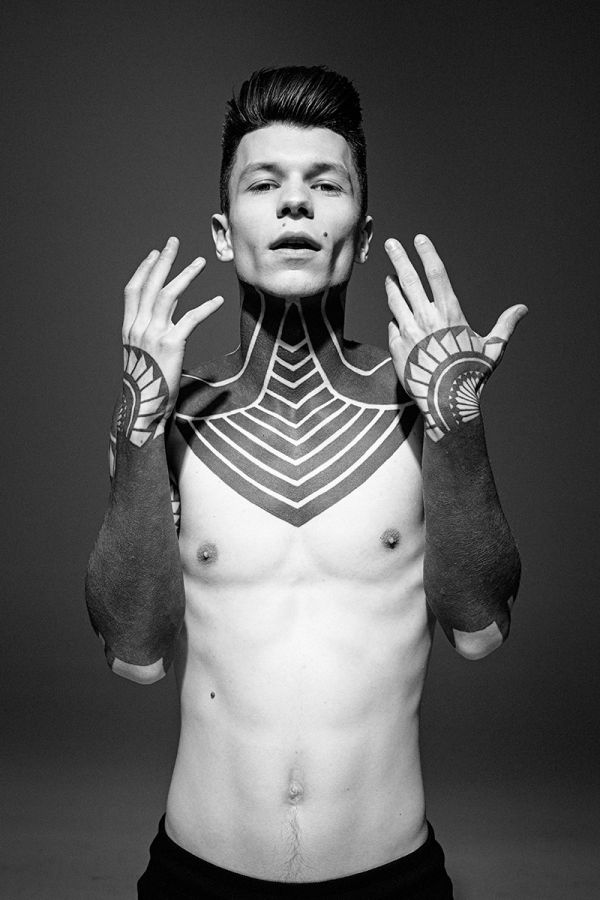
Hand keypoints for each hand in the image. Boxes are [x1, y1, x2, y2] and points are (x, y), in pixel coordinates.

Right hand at [118, 236, 222, 445]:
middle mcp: (138, 328)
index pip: (133, 291)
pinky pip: (191, 319)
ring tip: (200, 261)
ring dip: (186, 275)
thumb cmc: (146, 388)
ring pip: (169, 295)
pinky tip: (218, 300)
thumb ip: (153, 341)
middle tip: (174, 242)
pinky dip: (206, 307)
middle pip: (150, 285)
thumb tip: (169, 332)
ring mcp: (153, 335)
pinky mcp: (171, 345)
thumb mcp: (144, 359)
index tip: (154, 254)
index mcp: (129, 329)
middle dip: (164, 261)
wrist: (142, 409)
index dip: (144, 270)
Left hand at [385, 234, 526, 440]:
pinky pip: (393, 325)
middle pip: (408, 279)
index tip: (419, 239)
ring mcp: (408, 331)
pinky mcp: (396, 346)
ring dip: (392, 285)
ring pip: (395, 300)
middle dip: (399, 258)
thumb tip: (522, 309)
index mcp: (450, 313)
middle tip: (390, 243)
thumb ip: (505, 325)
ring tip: (390, 276)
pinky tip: (398, 318)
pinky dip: (396, 319)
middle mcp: (426, 318)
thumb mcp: (492, 349)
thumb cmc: (470, 376)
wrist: (445, 402)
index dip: (427, 253)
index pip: (436, 273)